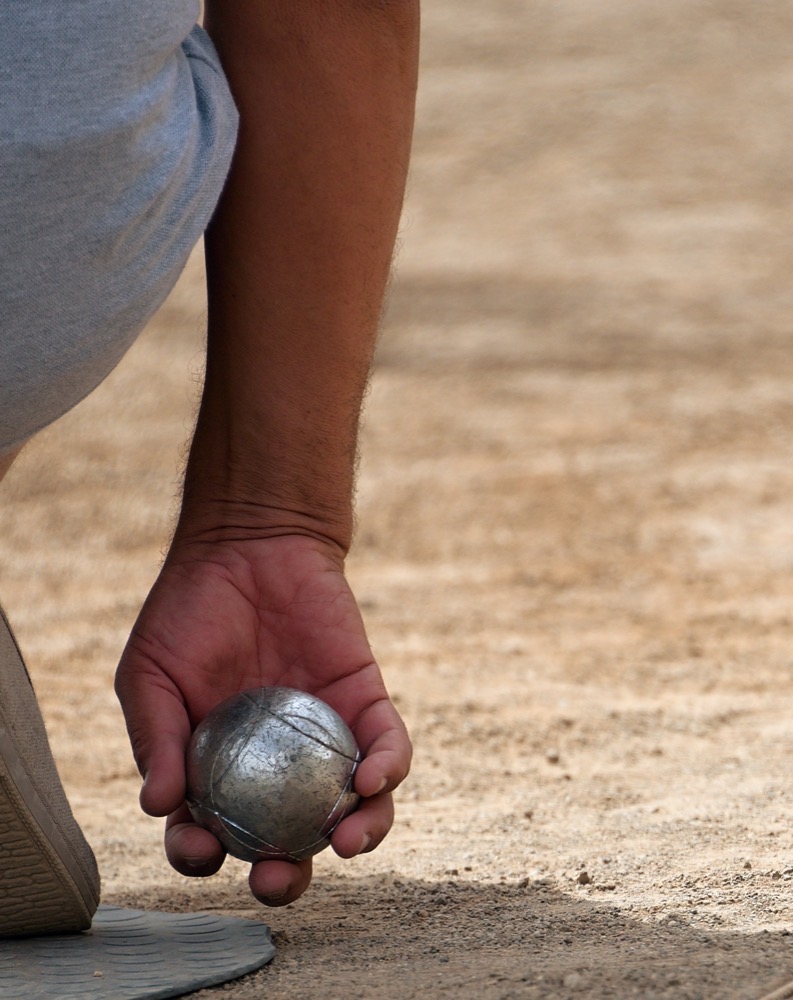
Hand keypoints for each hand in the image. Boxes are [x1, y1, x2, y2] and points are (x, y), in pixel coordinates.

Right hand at [114, 532, 410, 905]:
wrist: (247, 545)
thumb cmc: (189, 611)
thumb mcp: (150, 674)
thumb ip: (154, 738)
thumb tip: (156, 807)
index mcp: (217, 770)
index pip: (212, 834)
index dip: (205, 857)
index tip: (204, 851)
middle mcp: (274, 767)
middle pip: (288, 840)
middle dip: (288, 876)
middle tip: (280, 879)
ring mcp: (323, 739)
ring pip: (350, 808)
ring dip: (355, 837)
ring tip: (344, 843)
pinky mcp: (365, 704)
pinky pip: (386, 747)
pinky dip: (387, 770)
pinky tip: (370, 782)